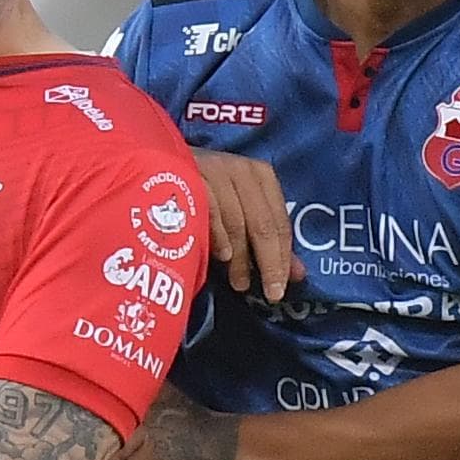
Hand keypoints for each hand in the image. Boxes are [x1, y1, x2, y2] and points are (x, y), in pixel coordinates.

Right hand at [190, 149, 298, 300]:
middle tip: (270, 294)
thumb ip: (269, 241)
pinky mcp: (191, 177)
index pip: (279, 223)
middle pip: (262, 224)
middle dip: (268, 262)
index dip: (283, 259)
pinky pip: (210, 212)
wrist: (162, 164)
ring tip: (239, 284)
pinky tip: (222, 257)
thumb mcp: (242, 211)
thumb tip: (297, 275)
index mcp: (262, 176)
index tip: (280, 291)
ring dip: (240, 258)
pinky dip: (219, 236)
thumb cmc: (209, 192)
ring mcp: (216, 171)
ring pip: (237, 222)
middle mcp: (242, 170)